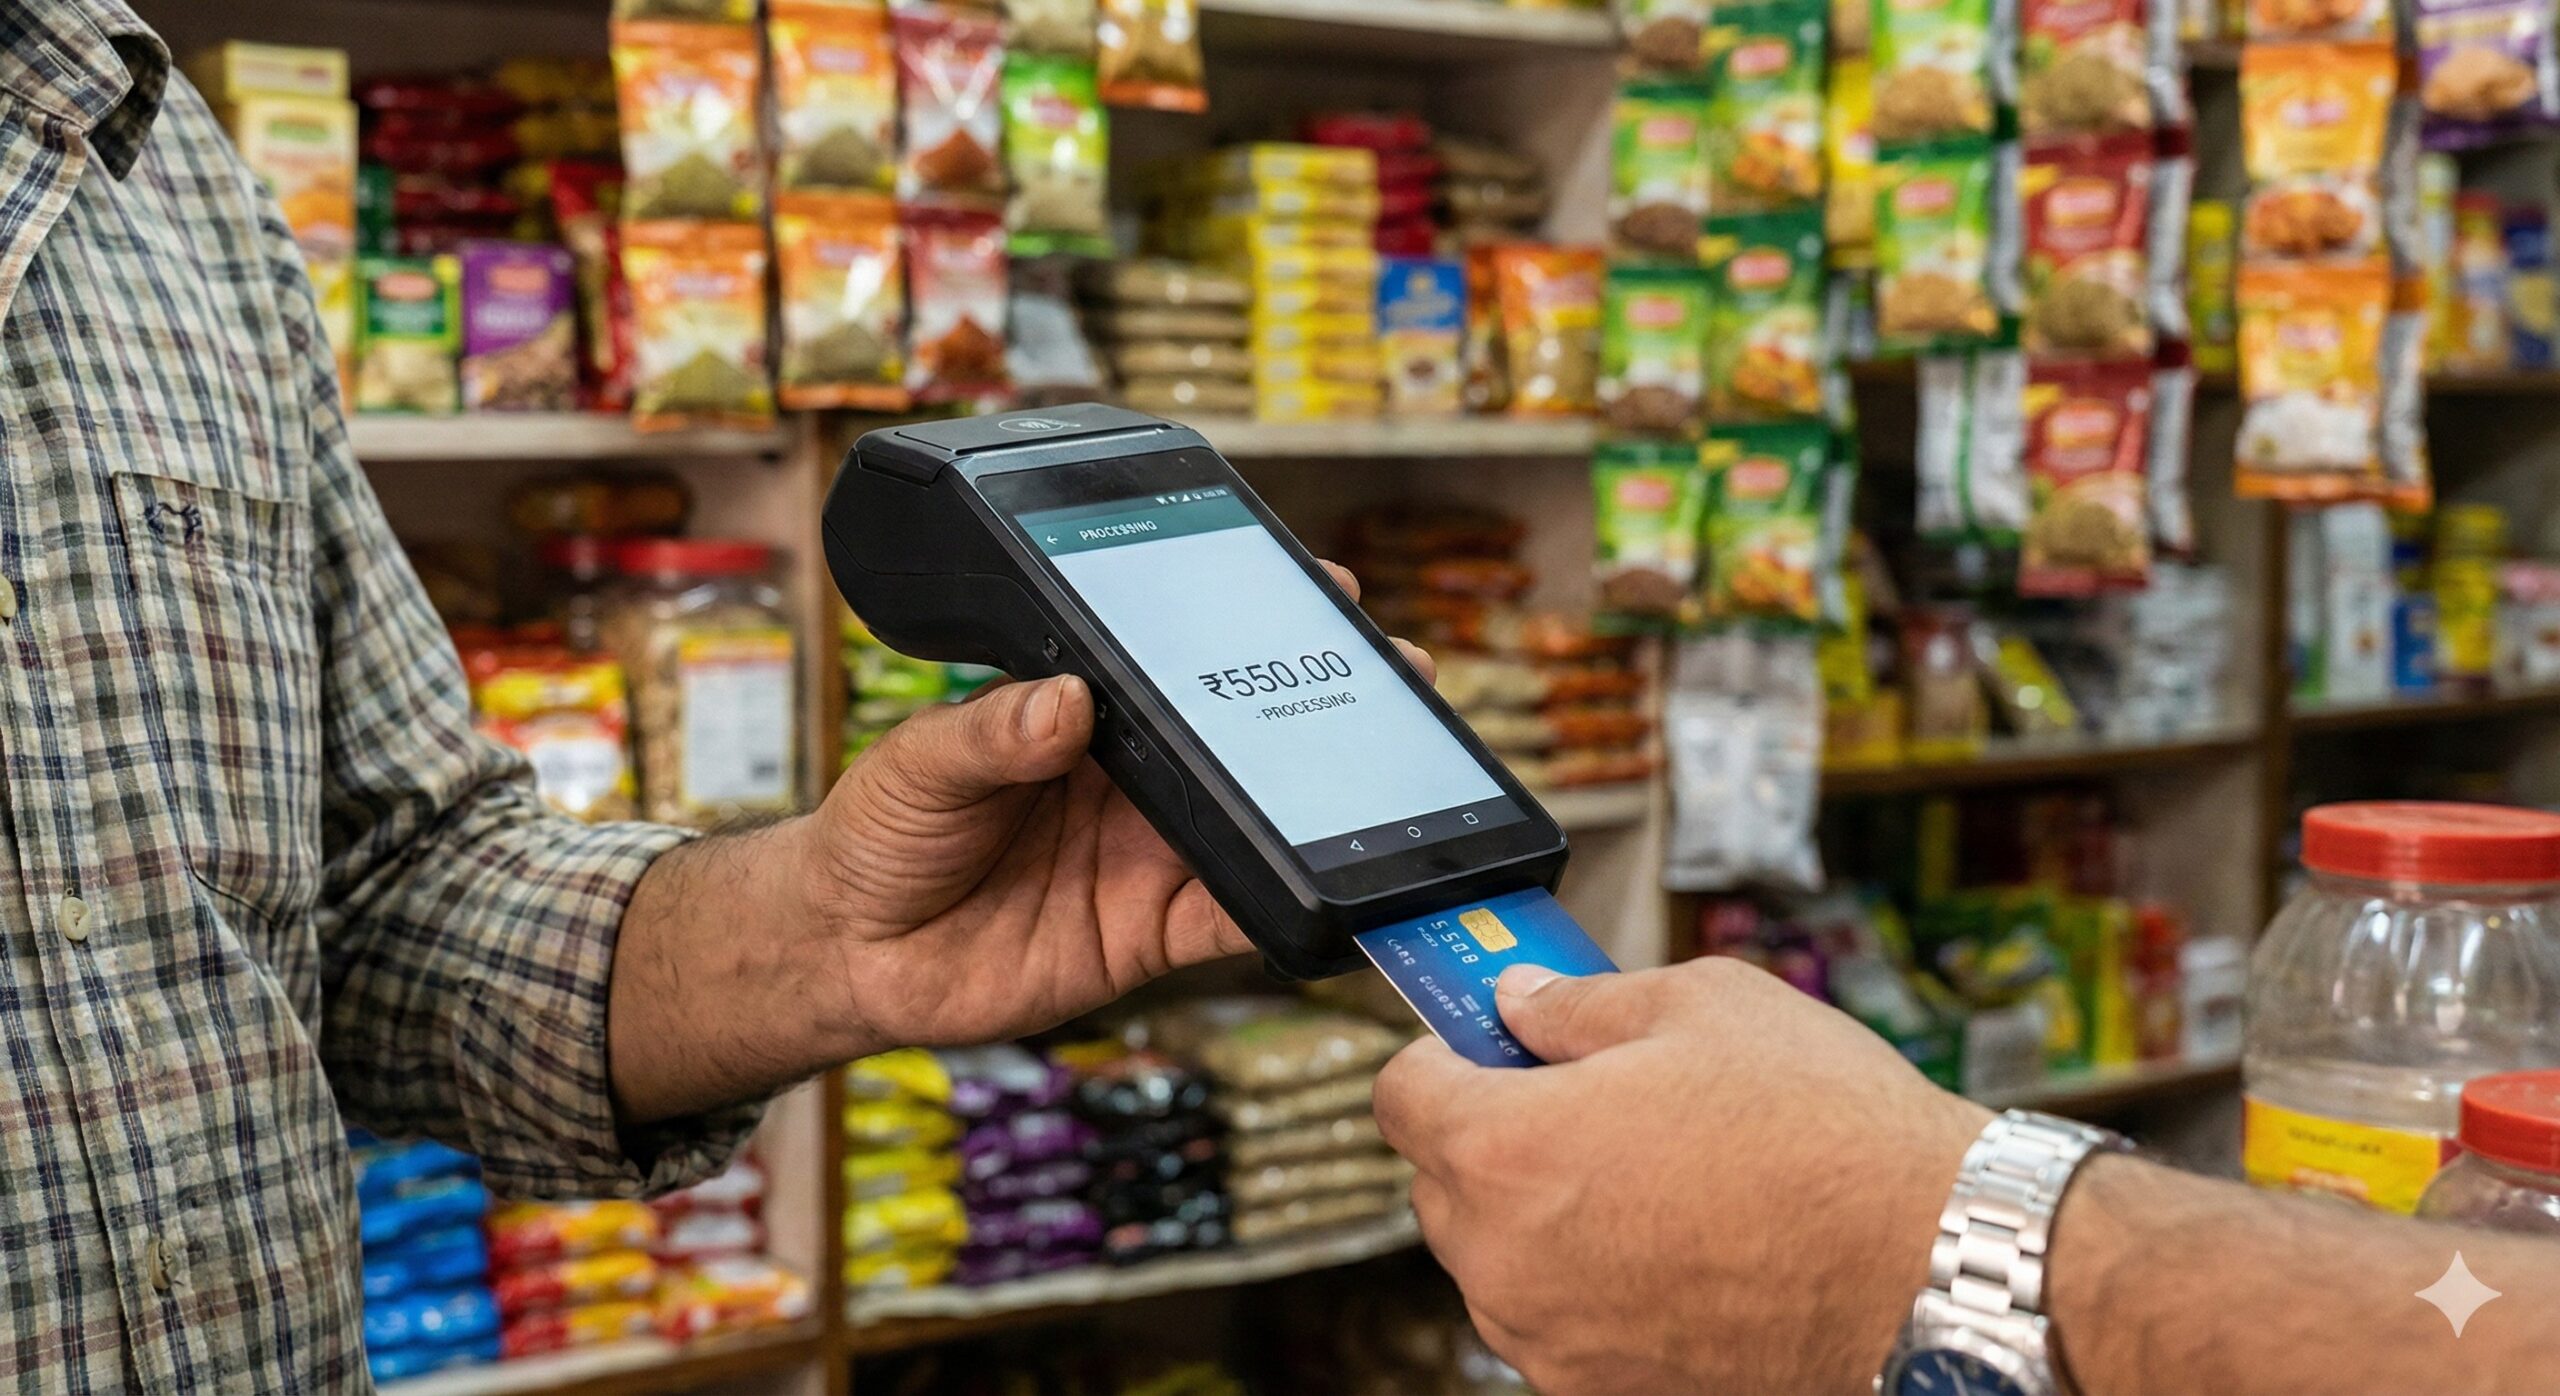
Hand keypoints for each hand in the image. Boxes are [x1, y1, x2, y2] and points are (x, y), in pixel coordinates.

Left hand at [609, 564, 1429, 1122]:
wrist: (850, 953)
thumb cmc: (880, 833)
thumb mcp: (918, 762)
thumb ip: (988, 732)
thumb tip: (1064, 702)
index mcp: (1086, 715)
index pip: (1178, 662)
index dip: (1246, 628)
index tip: (1313, 587)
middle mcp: (1134, 781)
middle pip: (1242, 736)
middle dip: (1317, 701)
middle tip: (1392, 669)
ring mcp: (1151, 856)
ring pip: (1258, 822)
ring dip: (1323, 802)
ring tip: (1388, 771)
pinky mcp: (1152, 933)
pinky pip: (1232, 916)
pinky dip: (1282, 905)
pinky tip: (1326, 887)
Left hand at [1372, 957, 1989, 1395]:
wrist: (1934, 1268)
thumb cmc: (1828, 1136)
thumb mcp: (1703, 1006)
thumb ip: (1580, 1004)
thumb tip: (1520, 1003)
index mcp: (1506, 1150)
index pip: (1399, 1094)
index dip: (1443, 1053)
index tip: (1485, 1044)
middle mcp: (1506, 1262)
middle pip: (1443, 1183)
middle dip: (1495, 1132)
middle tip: (1587, 1098)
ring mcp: (1554, 1341)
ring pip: (1500, 1261)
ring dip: (1542, 1215)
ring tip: (1654, 1175)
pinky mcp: (1607, 1391)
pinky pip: (1560, 1321)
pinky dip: (1594, 1283)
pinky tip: (1679, 1244)